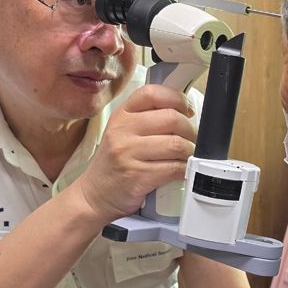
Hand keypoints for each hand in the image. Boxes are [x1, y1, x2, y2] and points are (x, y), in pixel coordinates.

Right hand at [76, 84, 195, 224]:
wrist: (96, 194)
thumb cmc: (116, 162)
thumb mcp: (124, 132)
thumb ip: (148, 118)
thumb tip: (187, 113)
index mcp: (122, 115)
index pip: (152, 93)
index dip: (177, 99)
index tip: (187, 110)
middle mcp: (122, 130)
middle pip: (171, 118)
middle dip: (190, 130)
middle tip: (192, 139)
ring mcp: (128, 153)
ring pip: (176, 144)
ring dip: (190, 151)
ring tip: (188, 156)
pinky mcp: (137, 176)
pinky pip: (174, 168)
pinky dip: (185, 169)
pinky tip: (183, 170)